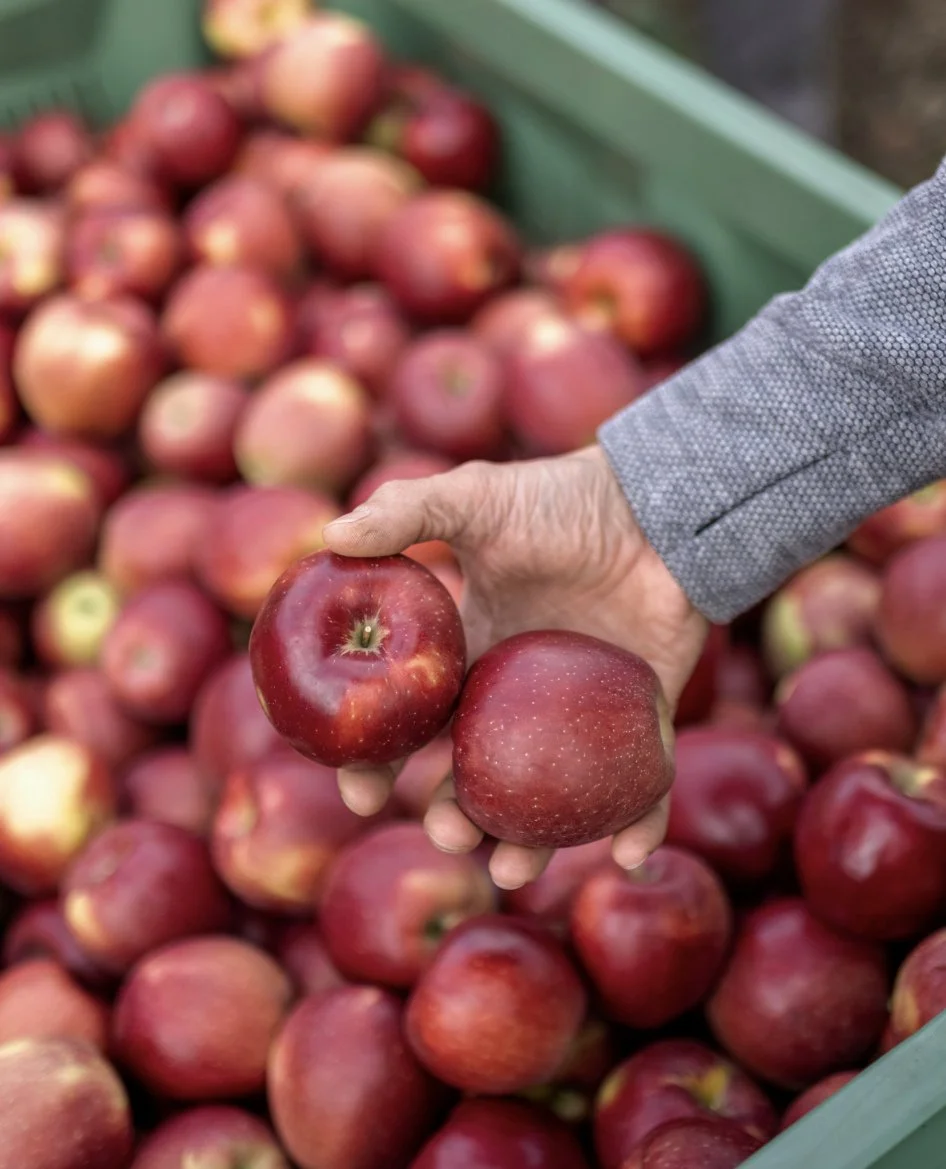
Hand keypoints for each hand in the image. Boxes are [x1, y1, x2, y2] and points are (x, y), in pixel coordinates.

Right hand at [323, 444, 707, 889]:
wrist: (655, 506)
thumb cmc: (560, 501)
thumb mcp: (475, 498)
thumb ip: (405, 513)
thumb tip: (327, 536)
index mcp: (467, 657)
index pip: (410, 723)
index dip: (378, 760)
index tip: (359, 793)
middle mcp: (514, 697)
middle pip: (471, 777)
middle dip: (449, 818)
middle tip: (447, 833)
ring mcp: (577, 714)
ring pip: (544, 799)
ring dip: (526, 844)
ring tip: (512, 867)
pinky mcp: (642, 720)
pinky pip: (641, 787)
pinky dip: (639, 825)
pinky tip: (627, 852)